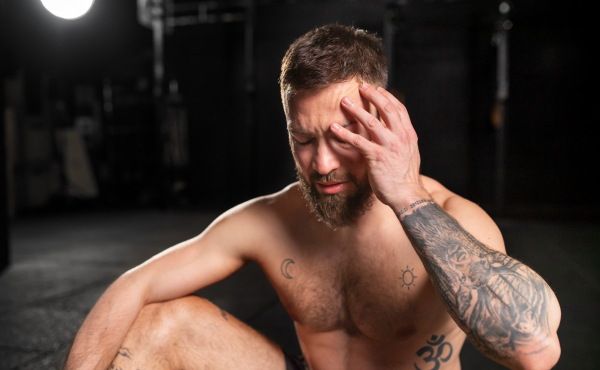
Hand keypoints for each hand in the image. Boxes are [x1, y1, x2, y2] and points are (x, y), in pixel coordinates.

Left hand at [330, 83, 427, 211]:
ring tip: (344, 102)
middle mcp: (400, 137)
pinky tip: (333, 129)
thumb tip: (392, 130)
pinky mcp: (377, 158)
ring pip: (372, 122)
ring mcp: (389, 147)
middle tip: (361, 86)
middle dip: (373, 95)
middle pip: (387, 109)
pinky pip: (359, 142)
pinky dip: (345, 134)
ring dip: (356, 110)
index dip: (387, 96)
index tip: (377, 88)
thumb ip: (400, 139)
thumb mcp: (408, 153)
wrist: (407, 195)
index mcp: (408, 135)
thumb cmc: (404, 177)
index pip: (399, 108)